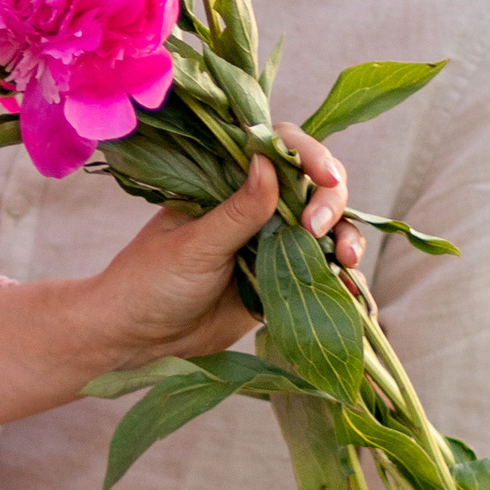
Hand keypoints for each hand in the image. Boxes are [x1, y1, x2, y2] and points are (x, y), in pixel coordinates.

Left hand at [90, 132, 360, 367]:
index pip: (278, 149)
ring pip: (325, 228)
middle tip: (318, 229)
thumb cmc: (151, 281)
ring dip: (345, 237)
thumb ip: (237, 211)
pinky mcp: (281, 279)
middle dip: (330, 201)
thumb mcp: (194, 245)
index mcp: (226, 180)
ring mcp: (271, 242)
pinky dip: (342, 275)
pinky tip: (352, 285)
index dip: (308, 156)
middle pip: (313, 185)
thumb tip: (269, 161)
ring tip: (347, 260)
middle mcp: (256, 205)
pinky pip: (321, 270)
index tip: (324, 176)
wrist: (138, 340)